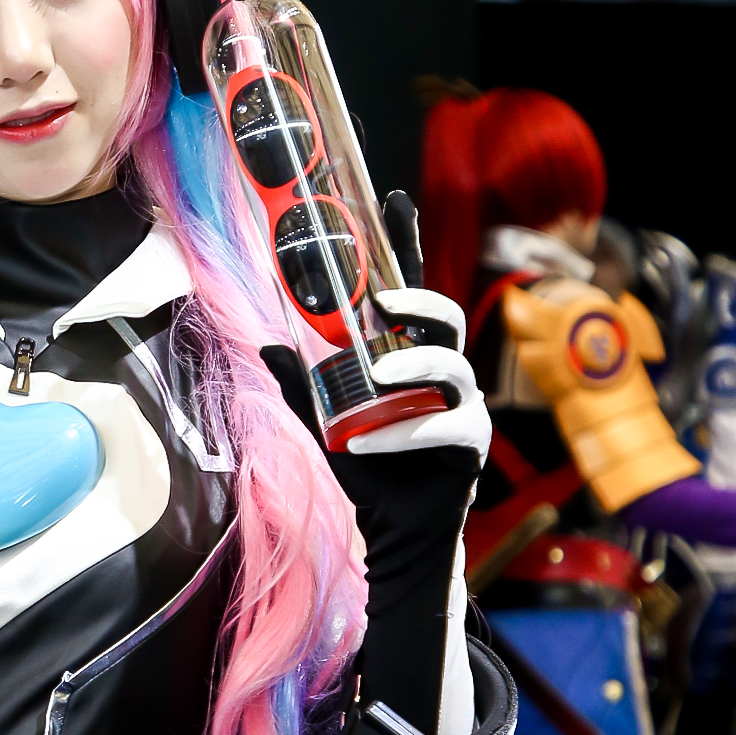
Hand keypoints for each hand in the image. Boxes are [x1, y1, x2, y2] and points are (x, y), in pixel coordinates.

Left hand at [263, 192, 485, 734]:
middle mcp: (442, 375)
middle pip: (444, 320)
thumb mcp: (322, 421)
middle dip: (418, 304)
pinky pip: (444, 430)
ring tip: (377, 379)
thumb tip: (266, 344)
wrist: (392, 534)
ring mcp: (462, 409)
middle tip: (383, 306)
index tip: (394, 200)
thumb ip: (300, 383)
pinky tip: (368, 444)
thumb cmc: (366, 469)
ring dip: (410, 370)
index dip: (405, 246)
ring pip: (451, 372)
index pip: (410, 292)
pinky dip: (403, 434)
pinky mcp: (470, 448)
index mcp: (408, 356)